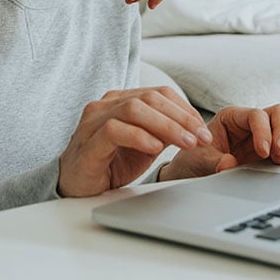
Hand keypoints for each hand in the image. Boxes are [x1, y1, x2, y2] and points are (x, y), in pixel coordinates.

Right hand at [58, 87, 213, 196]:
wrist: (76, 185)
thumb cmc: (110, 163)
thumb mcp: (145, 145)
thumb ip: (164, 131)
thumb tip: (195, 128)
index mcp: (121, 100)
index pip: (159, 93)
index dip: (185, 109)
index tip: (203, 129)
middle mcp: (106, 104)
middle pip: (150, 98)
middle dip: (181, 117)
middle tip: (201, 137)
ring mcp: (94, 121)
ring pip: (134, 109)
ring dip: (166, 125)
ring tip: (186, 143)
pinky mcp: (88, 141)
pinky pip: (114, 130)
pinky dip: (139, 136)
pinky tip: (155, 148)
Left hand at [159, 104, 279, 181]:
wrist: (192, 174)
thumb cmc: (193, 160)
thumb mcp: (199, 161)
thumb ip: (213, 162)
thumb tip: (229, 164)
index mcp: (231, 117)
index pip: (256, 115)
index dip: (263, 131)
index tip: (263, 152)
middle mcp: (248, 123)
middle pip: (278, 113)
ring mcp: (260, 136)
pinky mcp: (267, 151)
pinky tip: (279, 165)